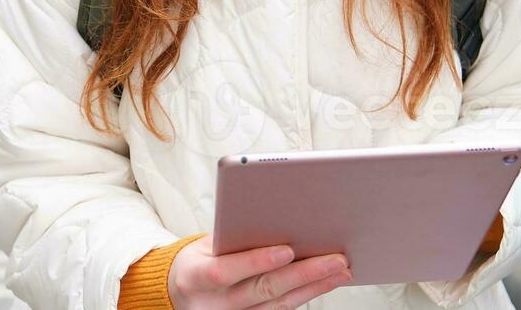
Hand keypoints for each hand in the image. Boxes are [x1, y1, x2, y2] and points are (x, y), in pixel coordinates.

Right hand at [167, 234, 351, 308]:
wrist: (180, 294)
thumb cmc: (197, 262)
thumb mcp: (203, 245)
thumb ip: (233, 237)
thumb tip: (276, 218)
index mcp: (195, 278)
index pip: (225, 271)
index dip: (256, 261)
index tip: (287, 250)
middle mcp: (214, 305)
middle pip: (263, 290)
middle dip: (303, 273)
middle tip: (335, 259)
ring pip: (279, 305)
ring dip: (314, 287)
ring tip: (340, 270)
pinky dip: (305, 295)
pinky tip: (324, 282)